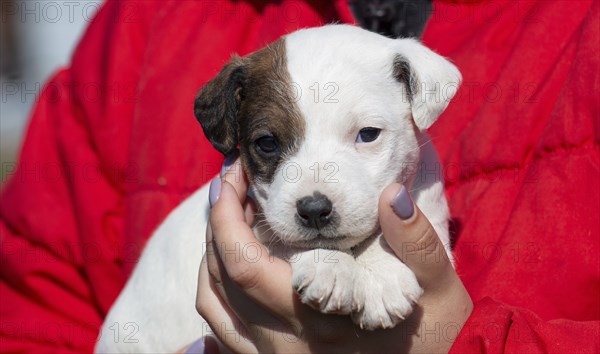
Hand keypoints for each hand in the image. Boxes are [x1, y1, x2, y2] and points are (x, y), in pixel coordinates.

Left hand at [195, 160, 472, 352]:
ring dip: (211, 257)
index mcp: (319, 316)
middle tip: (229, 186)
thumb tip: (392, 195)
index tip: (232, 176)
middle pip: (220, 280)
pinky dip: (215, 299)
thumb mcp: (439, 290)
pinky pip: (222, 339)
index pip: (245, 263)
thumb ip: (417, 242)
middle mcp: (286, 343)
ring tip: (228, 220)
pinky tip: (221, 276)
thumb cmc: (436, 337)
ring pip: (214, 308)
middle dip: (216, 224)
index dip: (227, 215)